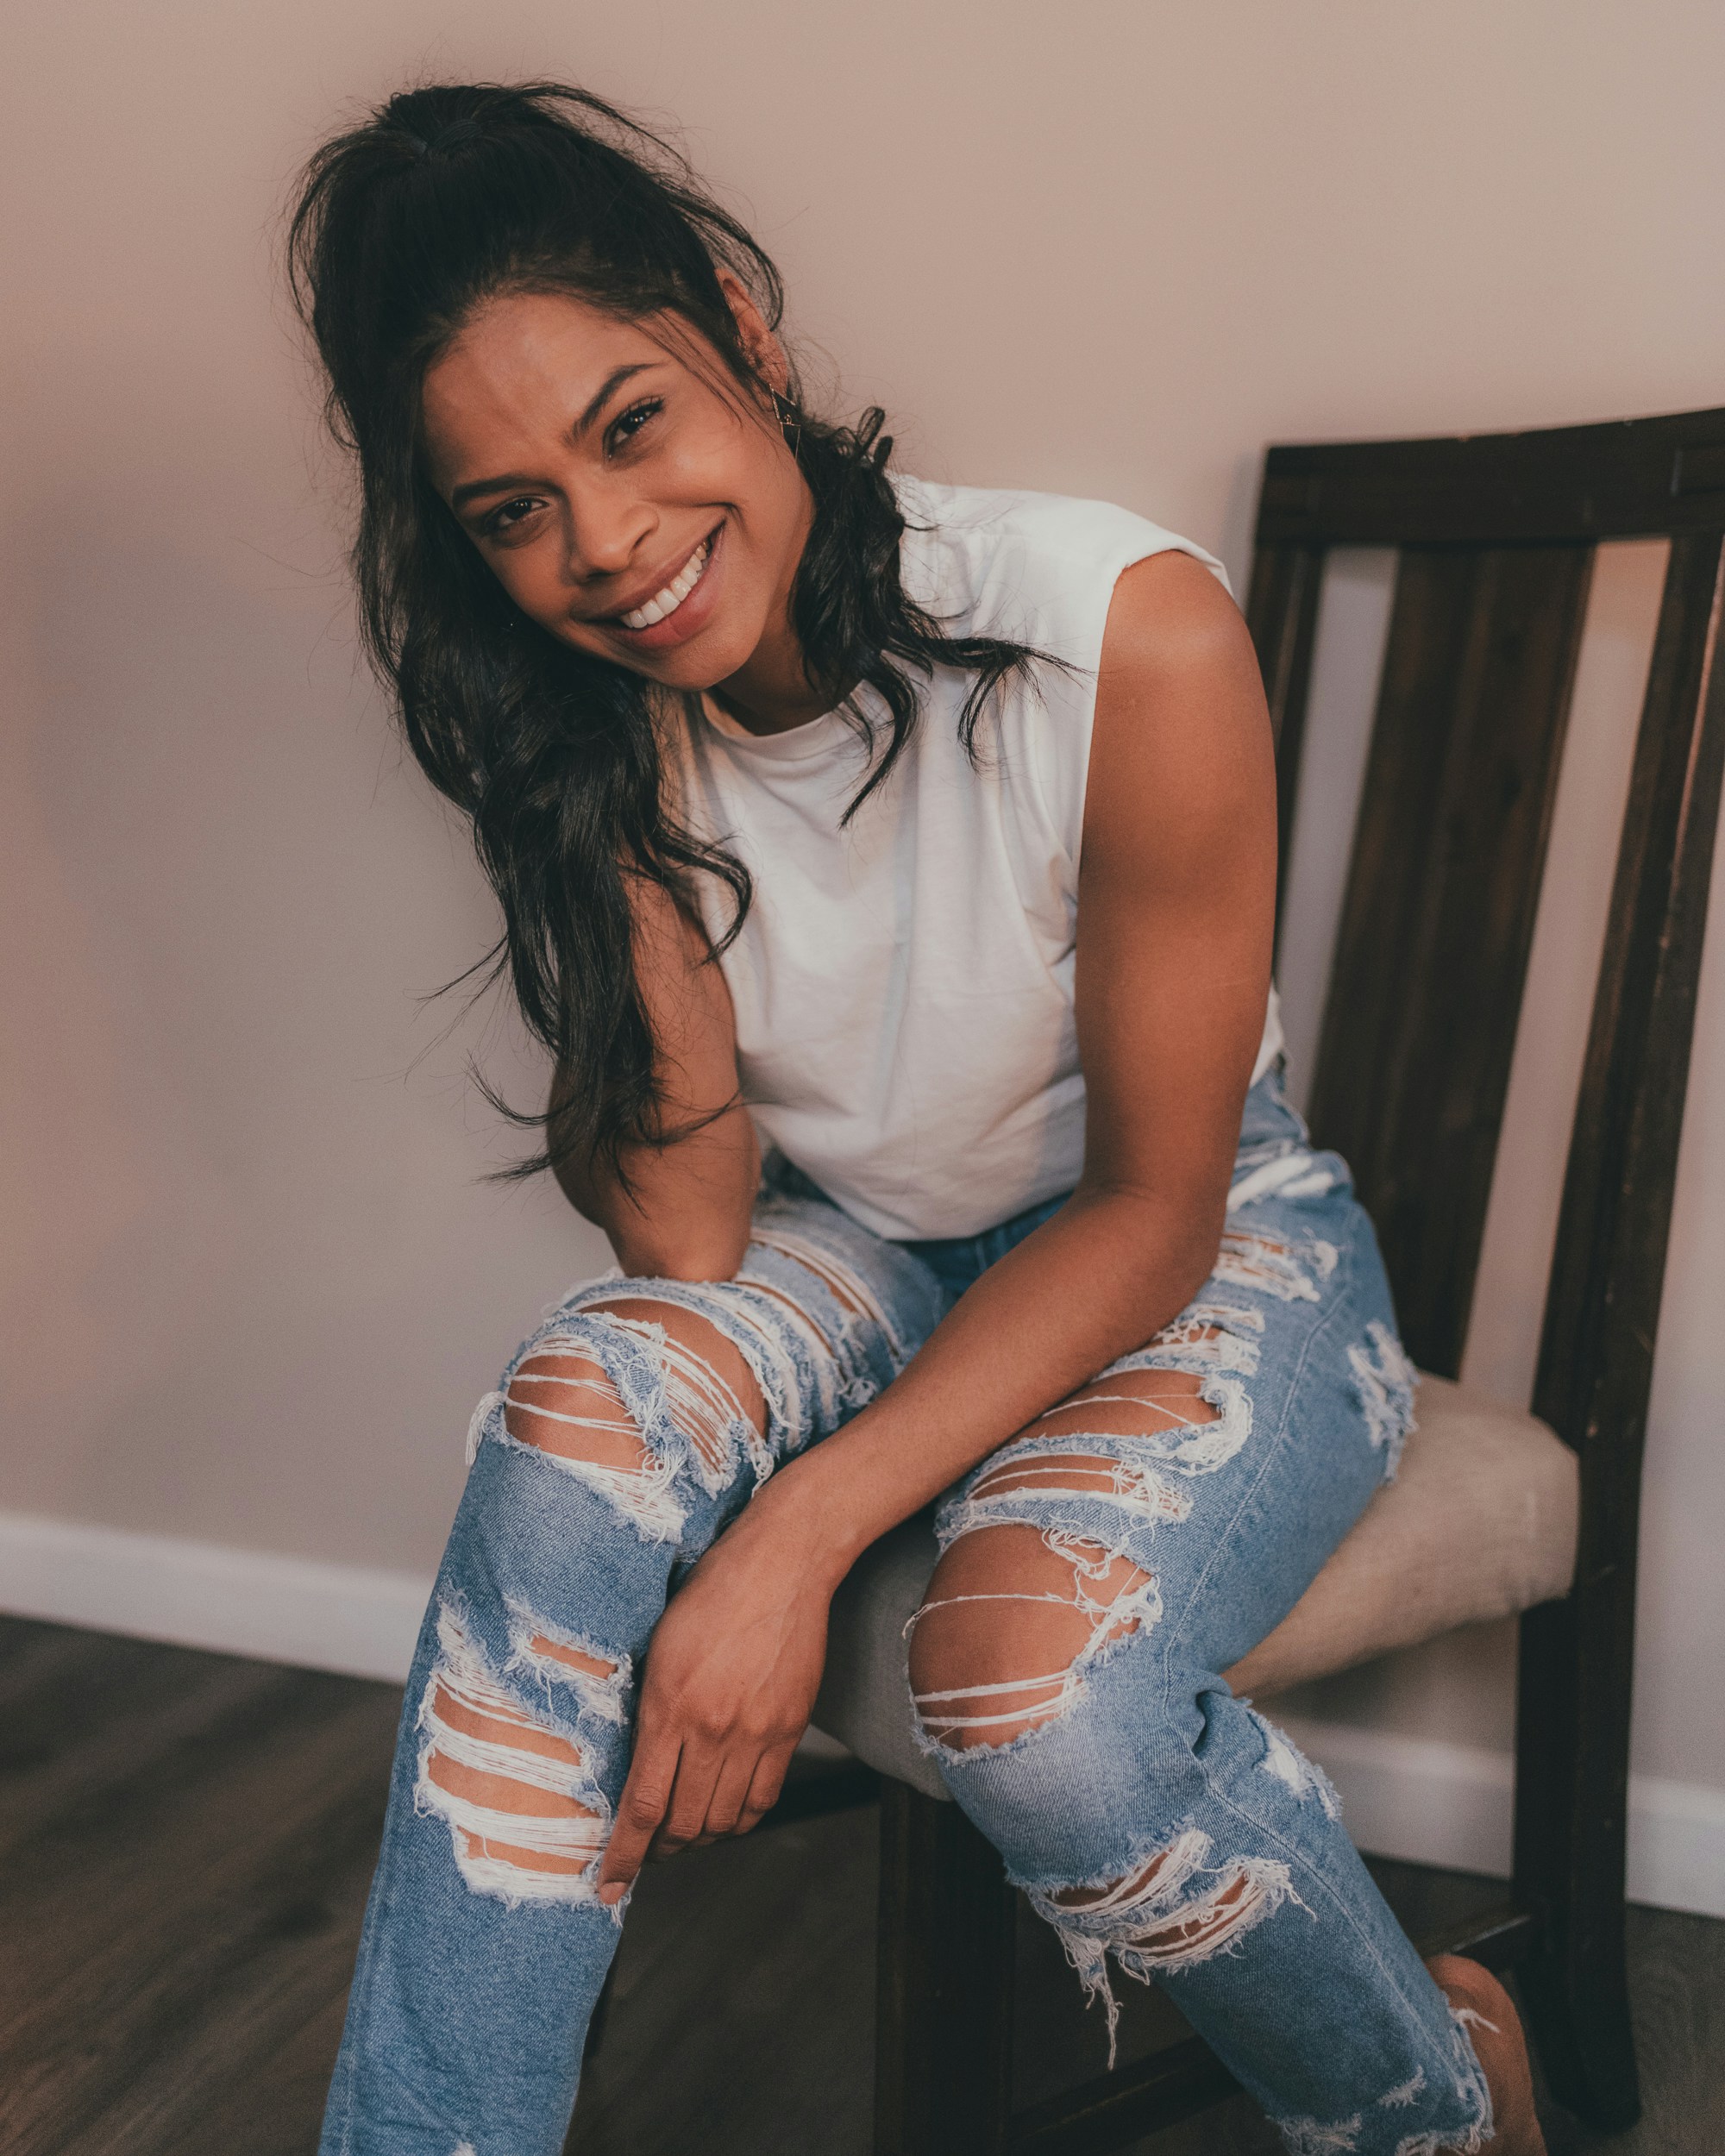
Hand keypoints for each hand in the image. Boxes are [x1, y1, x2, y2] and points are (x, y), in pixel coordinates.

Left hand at [596, 1490, 835, 1903]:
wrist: (782, 1564)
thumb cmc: (711, 1592)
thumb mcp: (658, 1647)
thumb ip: (648, 1709)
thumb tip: (636, 1763)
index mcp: (669, 1707)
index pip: (643, 1807)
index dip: (624, 1856)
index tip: (610, 1885)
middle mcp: (712, 1728)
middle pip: (684, 1824)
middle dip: (661, 1851)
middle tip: (648, 1852)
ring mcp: (755, 1732)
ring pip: (723, 1820)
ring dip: (700, 1838)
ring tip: (685, 1833)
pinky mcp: (789, 1729)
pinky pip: (763, 1798)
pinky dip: (740, 1818)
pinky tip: (726, 1812)